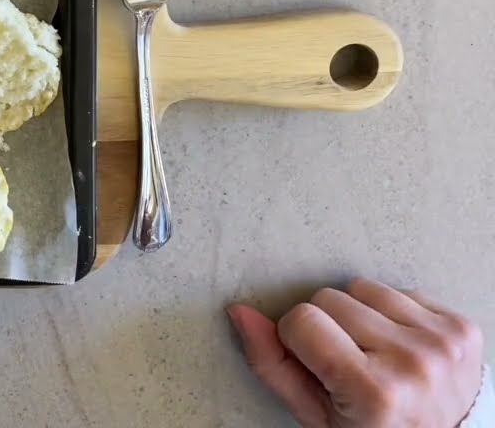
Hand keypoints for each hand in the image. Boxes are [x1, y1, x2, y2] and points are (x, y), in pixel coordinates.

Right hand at [227, 278, 483, 426]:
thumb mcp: (316, 415)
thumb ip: (272, 365)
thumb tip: (241, 312)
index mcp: (372, 390)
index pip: (302, 320)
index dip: (296, 339)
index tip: (314, 363)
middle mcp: (412, 362)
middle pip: (330, 297)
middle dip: (327, 325)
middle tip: (346, 361)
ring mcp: (440, 342)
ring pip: (364, 287)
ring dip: (360, 316)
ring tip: (373, 352)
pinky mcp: (461, 327)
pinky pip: (402, 291)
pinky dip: (393, 315)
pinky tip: (399, 346)